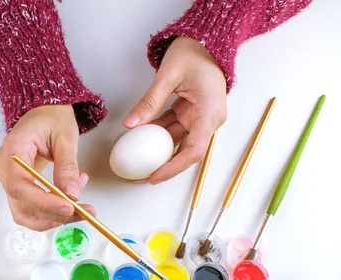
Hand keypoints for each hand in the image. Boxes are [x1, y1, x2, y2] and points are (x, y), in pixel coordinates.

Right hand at [0, 105, 95, 230]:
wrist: (43, 113)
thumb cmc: (51, 119)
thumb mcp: (65, 137)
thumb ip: (67, 166)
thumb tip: (72, 194)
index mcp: (13, 149)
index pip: (20, 186)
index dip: (43, 202)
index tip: (68, 207)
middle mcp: (4, 167)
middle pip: (21, 203)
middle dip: (53, 214)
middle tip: (83, 212)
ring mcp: (7, 178)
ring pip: (24, 211)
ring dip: (52, 218)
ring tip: (79, 209)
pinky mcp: (16, 186)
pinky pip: (28, 207)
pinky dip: (49, 212)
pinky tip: (68, 203)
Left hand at [123, 36, 226, 183]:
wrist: (205, 41)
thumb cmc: (194, 52)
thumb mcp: (168, 75)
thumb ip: (150, 101)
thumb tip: (130, 125)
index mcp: (210, 112)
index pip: (194, 150)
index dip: (174, 167)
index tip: (154, 176)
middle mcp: (208, 120)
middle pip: (187, 152)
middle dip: (163, 167)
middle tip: (140, 178)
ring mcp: (200, 119)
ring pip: (177, 143)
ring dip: (157, 154)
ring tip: (136, 166)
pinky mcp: (190, 115)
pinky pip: (172, 131)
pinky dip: (156, 138)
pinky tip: (139, 144)